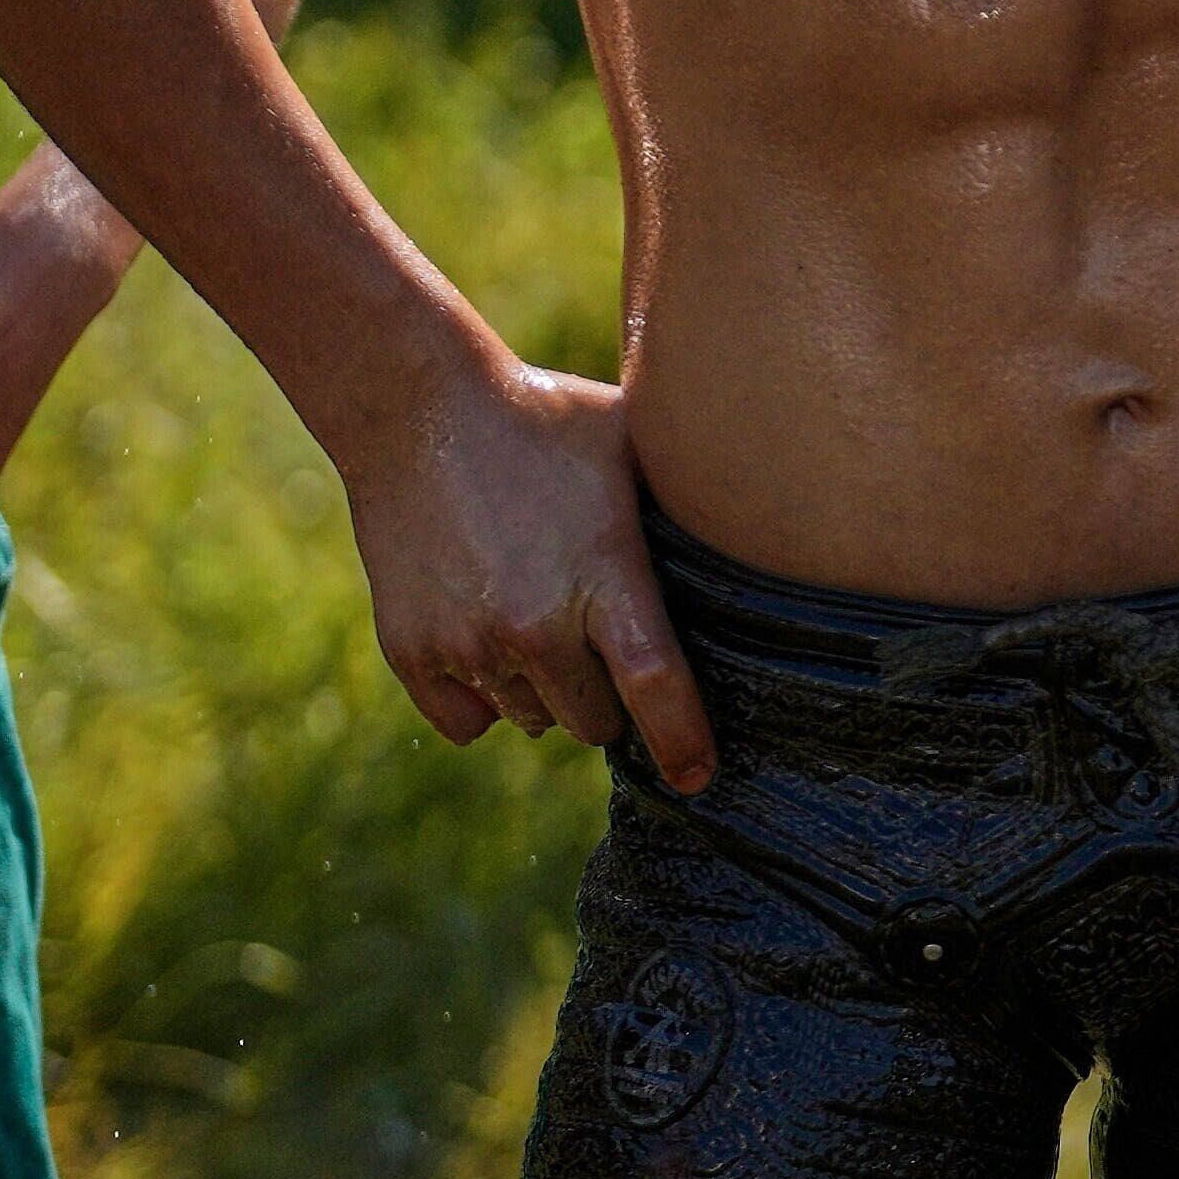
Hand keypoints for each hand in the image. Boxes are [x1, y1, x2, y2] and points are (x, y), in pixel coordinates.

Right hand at [340, 350, 705, 789]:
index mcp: (603, 577)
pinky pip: (465, 722)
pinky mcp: (411, 650)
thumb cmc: (540, 418)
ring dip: (542, 689)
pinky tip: (484, 641)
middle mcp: (535, 624)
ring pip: (530, 718)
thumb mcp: (631, 447)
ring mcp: (468, 643)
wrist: (413, 403)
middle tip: (596, 642)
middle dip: (607, 696)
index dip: (684, 742)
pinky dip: (479, 698)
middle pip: (595, 722)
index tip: (699, 775)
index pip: (658, 688)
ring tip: (534, 616)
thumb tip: (766, 528)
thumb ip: (684, 506)